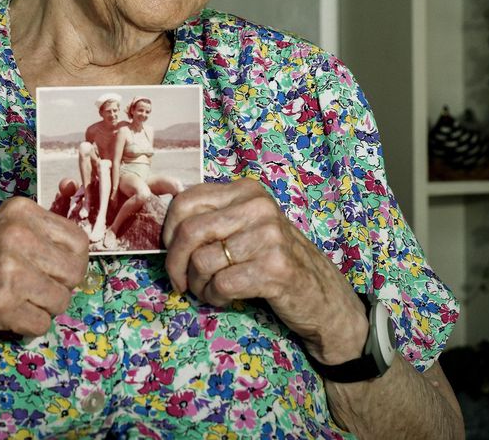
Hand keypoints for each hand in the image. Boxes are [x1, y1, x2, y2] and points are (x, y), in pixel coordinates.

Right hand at [0, 197, 89, 371]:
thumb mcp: (2, 234)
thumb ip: (40, 238)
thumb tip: (83, 258)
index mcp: (20, 212)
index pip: (79, 242)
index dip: (70, 265)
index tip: (51, 274)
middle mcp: (15, 234)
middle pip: (74, 273)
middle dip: (58, 290)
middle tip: (30, 292)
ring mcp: (6, 268)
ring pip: (60, 301)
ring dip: (41, 311)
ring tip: (14, 303)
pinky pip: (40, 324)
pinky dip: (25, 328)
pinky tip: (3, 317)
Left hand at [162, 180, 367, 364]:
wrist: (322, 296)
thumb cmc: (274, 260)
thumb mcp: (247, 227)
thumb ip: (213, 220)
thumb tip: (166, 233)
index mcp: (247, 190)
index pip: (186, 200)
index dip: (168, 231)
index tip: (170, 252)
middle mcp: (259, 207)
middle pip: (190, 232)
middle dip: (174, 263)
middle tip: (179, 282)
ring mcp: (269, 236)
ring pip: (202, 261)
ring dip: (198, 285)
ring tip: (211, 291)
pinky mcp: (274, 269)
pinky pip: (220, 284)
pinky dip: (215, 297)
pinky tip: (226, 299)